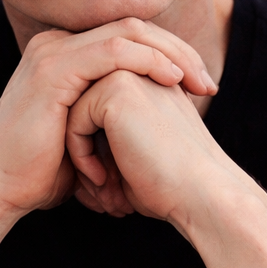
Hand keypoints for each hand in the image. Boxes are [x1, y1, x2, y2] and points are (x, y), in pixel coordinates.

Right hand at [0, 19, 216, 264]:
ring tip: (199, 82)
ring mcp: (54, 52)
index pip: (130, 37)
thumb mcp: (87, 136)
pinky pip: (112, 52)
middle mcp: (58, 44)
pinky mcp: (54, 69)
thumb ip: (113, 116)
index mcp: (65, 54)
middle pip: (134, 28)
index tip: (201, 86)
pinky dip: (148, 61)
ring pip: (129, 33)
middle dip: (179, 52)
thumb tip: (157, 122)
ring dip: (171, 55)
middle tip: (209, 82)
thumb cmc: (40, 172)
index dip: (170, 55)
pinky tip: (172, 80)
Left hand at [65, 69, 237, 226]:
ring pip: (74, 113)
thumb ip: (105, 141)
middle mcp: (142, 72)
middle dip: (87, 155)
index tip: (114, 190)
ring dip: (81, 156)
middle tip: (108, 194)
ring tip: (105, 189)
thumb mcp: (133, 158)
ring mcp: (131, 73)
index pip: (96, 116)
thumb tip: (65, 151)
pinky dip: (80, 155)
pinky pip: (74, 119)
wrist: (202, 195)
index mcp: (151, 85)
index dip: (97, 156)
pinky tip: (104, 179)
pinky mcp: (118, 86)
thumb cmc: (170, 188)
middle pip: (83, 112)